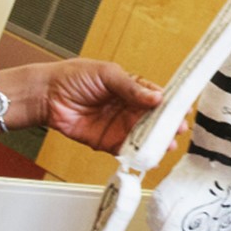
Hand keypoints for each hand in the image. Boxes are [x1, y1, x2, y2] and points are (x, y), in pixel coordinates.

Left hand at [28, 58, 165, 154]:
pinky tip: (149, 156)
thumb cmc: (73, 77)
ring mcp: (119, 126)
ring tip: (166, 144)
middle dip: (168, 125)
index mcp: (131, 88)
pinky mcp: (107, 142)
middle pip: (154, 119)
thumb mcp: (107, 74)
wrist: (47, 95)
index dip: (170, 103)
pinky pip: (127, 150)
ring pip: (144, 136)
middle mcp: (128, 108)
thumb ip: (132, 87)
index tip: (183, 108)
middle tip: (178, 130)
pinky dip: (138, 154)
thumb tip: (157, 97)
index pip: (156, 96)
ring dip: (156, 141)